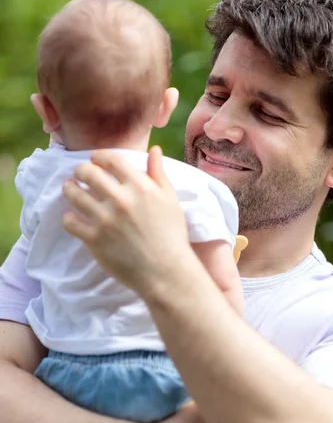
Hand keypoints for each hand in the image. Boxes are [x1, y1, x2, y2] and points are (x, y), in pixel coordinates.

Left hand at [62, 147, 190, 298]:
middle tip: (80, 175)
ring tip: (71, 190)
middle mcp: (120, 200)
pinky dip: (69, 218)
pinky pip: (70, 222)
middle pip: (87, 173)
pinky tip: (73, 218)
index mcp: (140, 187)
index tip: (95, 160)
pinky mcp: (95, 240)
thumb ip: (158, 173)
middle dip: (80, 170)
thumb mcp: (170, 199)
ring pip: (74, 194)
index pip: (110, 159)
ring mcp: (105, 220)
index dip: (99, 156)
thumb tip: (154, 150)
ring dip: (69, 189)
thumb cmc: (172, 235)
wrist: (166, 271)